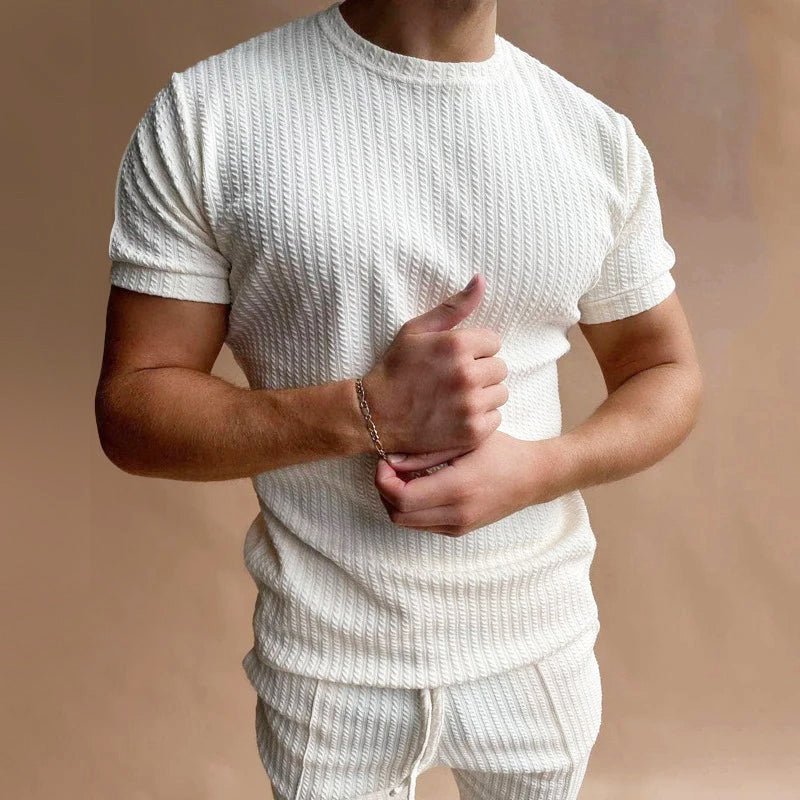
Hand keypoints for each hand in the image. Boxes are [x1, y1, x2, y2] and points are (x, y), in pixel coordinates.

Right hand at [360, 274, 508, 455]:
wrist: (374, 415)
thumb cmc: (395, 369)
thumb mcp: (416, 329)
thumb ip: (454, 306)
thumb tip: (482, 279)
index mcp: (457, 345)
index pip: (494, 341)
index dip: (475, 349)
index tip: (455, 359)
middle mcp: (467, 375)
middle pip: (500, 368)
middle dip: (481, 371)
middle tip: (454, 379)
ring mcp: (470, 406)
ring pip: (500, 393)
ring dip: (483, 395)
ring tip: (457, 397)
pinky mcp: (471, 432)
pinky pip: (495, 419)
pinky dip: (481, 418)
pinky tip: (458, 415)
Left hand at [373, 431, 569, 536]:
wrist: (532, 477)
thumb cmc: (501, 450)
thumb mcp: (464, 441)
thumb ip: (426, 453)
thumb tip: (389, 461)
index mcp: (457, 488)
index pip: (401, 498)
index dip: (383, 481)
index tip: (385, 461)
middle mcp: (457, 514)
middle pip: (398, 515)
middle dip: (385, 491)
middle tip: (389, 468)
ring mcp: (458, 526)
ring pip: (407, 524)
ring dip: (396, 501)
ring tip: (403, 476)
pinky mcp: (460, 531)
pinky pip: (422, 525)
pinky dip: (412, 509)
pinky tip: (419, 486)